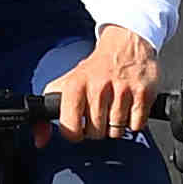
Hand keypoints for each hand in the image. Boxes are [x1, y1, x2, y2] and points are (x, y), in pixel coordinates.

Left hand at [46, 25, 161, 144]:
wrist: (126, 45)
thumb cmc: (96, 68)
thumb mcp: (67, 82)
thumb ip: (51, 107)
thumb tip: (40, 138)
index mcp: (76, 86)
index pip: (70, 128)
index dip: (75, 132)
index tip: (79, 126)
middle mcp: (98, 88)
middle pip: (95, 133)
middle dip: (97, 128)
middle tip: (100, 112)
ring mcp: (122, 91)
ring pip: (116, 131)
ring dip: (115, 125)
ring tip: (114, 106)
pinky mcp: (143, 95)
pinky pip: (136, 126)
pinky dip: (133, 121)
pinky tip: (128, 106)